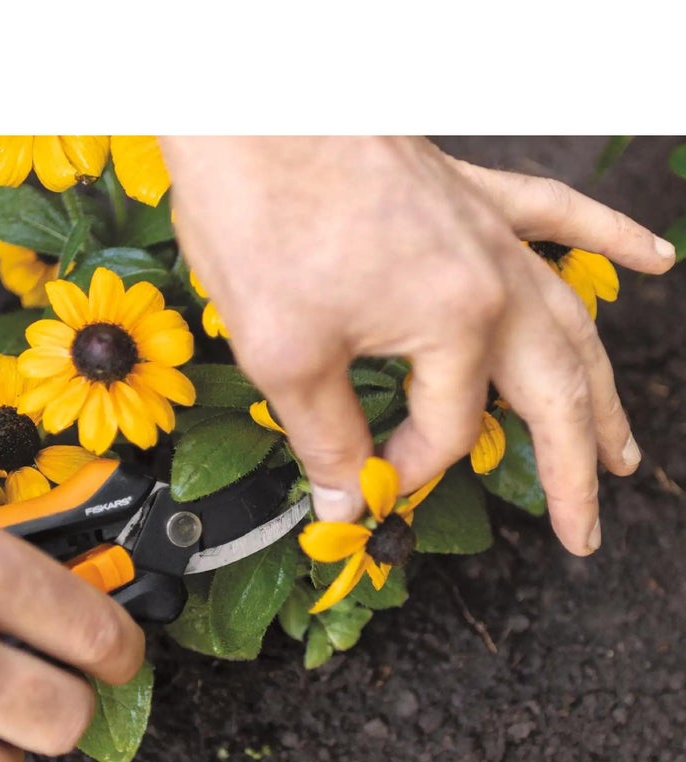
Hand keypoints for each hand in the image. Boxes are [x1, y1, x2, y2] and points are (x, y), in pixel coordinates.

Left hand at [161, 136, 674, 555]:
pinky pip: (558, 214)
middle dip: (571, 468)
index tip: (362, 486)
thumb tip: (346, 498)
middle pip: (553, 392)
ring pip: (570, 320)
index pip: (448, 431)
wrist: (247, 102)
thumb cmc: (261, 212)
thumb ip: (327, 438)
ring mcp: (488, 231)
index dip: (404, 471)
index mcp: (456, 322)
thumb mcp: (285, 353)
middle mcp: (492, 279)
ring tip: (622, 448)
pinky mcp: (469, 193)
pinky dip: (608, 237)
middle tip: (583, 527)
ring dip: (600, 390)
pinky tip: (654, 258)